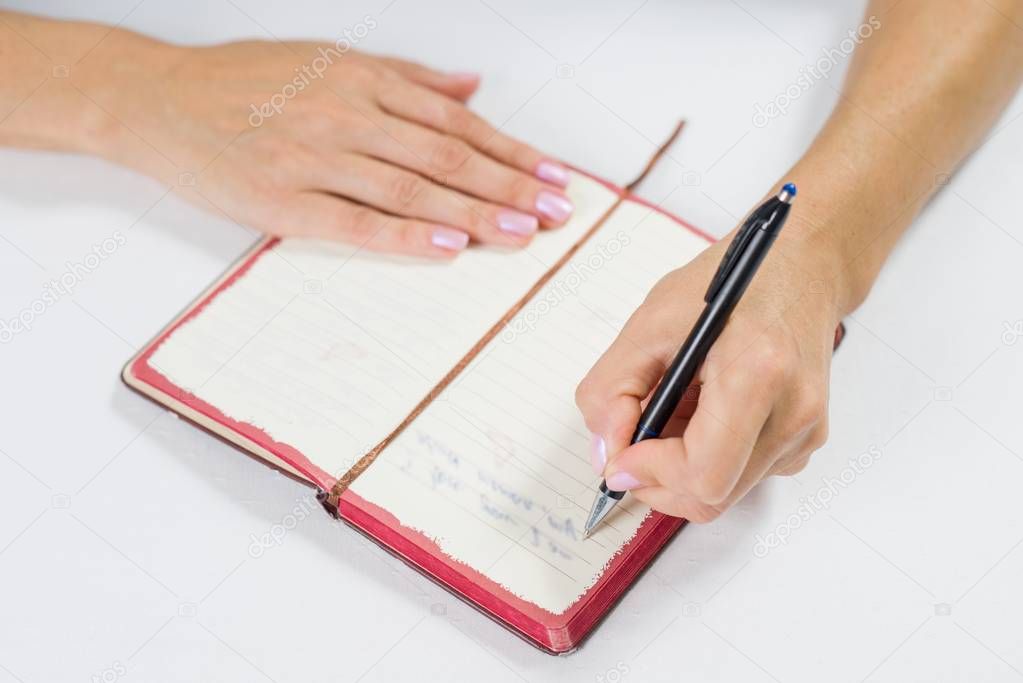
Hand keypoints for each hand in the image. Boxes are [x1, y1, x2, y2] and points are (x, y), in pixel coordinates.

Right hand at [80, 38, 572, 256]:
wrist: (157, 98)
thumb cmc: (244, 81)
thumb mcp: (328, 59)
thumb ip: (405, 76)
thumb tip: (474, 85)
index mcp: (362, 79)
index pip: (456, 122)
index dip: (510, 151)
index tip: (553, 175)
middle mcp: (346, 114)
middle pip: (445, 155)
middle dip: (508, 186)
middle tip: (555, 212)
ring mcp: (314, 156)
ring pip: (411, 187)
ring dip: (473, 213)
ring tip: (521, 233)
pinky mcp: (282, 199)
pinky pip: (355, 221)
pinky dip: (405, 234)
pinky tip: (447, 246)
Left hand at [575, 220, 843, 521]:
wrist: (801, 265)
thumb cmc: (731, 283)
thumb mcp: (650, 322)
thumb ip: (612, 390)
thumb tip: (606, 453)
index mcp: (758, 372)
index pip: (703, 472)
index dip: (650, 475)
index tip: (620, 456)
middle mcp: (793, 412)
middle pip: (713, 495)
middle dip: (658, 480)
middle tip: (629, 445)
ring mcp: (806, 431)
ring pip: (724, 491)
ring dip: (681, 467)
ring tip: (669, 413)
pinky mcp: (806, 439)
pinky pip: (743, 475)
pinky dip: (707, 457)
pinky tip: (700, 413)